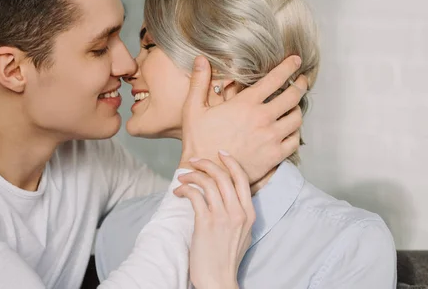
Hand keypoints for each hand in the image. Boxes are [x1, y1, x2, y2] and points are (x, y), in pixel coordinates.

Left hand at [174, 155, 254, 288]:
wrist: (218, 278)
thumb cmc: (227, 256)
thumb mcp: (244, 232)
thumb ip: (240, 212)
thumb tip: (230, 194)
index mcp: (250, 213)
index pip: (242, 178)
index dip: (231, 162)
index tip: (221, 153)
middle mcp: (238, 212)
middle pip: (223, 176)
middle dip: (207, 163)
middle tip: (194, 160)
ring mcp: (222, 217)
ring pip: (207, 182)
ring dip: (192, 175)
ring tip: (182, 178)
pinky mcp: (205, 223)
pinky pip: (194, 195)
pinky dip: (184, 189)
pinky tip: (179, 192)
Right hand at [179, 55, 307, 182]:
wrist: (206, 173)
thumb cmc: (198, 141)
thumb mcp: (193, 108)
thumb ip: (199, 81)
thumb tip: (200, 59)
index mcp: (246, 104)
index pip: (275, 79)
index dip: (288, 67)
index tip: (296, 60)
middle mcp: (263, 119)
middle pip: (292, 96)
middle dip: (299, 85)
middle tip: (301, 80)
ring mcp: (271, 138)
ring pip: (296, 118)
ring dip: (298, 108)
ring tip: (295, 105)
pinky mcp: (274, 156)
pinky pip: (295, 140)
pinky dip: (295, 132)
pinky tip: (291, 129)